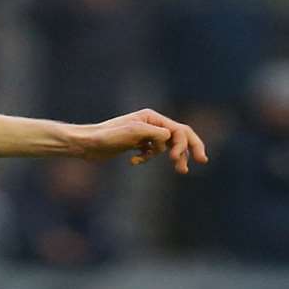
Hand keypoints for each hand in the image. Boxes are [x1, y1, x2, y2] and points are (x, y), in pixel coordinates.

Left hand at [75, 108, 207, 173]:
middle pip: (179, 135)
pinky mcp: (136, 144)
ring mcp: (144, 134)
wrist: (85, 144)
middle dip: (190, 148)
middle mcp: (150, 123)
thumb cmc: (106, 136)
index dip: (185, 144)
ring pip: (166, 146)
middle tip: (202, 161)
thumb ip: (155, 133)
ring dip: (172, 157)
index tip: (176, 159)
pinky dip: (147, 158)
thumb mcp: (133, 132)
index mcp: (152, 117)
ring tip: (181, 171)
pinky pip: (151, 152)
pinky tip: (134, 162)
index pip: (179, 130)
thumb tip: (171, 138)